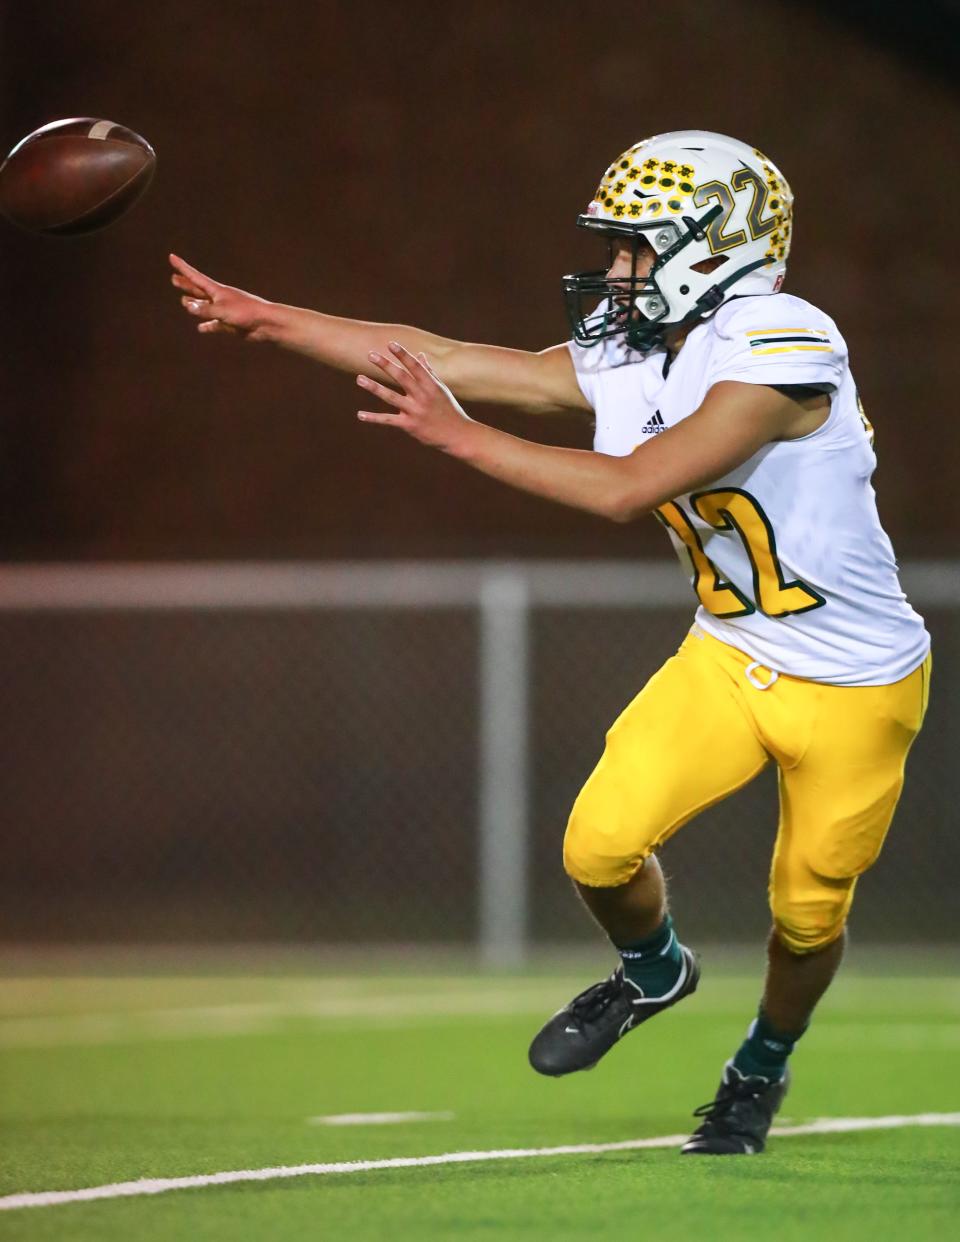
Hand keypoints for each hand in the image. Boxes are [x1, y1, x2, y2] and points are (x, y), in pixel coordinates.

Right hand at [169, 253, 272, 338]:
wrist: (266, 324)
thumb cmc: (246, 312)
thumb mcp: (222, 310)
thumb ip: (205, 309)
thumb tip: (188, 306)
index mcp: (217, 290)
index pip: (195, 276)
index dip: (182, 267)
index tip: (172, 257)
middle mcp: (219, 298)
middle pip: (198, 290)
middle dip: (186, 285)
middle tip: (174, 279)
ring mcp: (224, 311)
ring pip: (205, 307)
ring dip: (194, 304)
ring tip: (184, 302)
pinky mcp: (229, 324)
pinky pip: (214, 325)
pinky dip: (207, 326)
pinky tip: (201, 328)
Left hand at [357, 341, 473, 452]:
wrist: (457, 435)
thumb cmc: (449, 409)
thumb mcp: (441, 389)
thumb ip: (428, 372)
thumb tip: (420, 355)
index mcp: (431, 385)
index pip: (415, 366)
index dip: (403, 354)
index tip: (390, 344)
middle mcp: (423, 397)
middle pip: (401, 378)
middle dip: (385, 365)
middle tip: (370, 355)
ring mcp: (415, 411)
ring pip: (391, 397)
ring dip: (374, 387)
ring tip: (359, 378)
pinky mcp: (409, 426)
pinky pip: (388, 420)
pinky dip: (373, 418)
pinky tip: (360, 415)